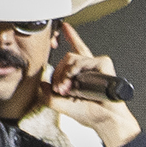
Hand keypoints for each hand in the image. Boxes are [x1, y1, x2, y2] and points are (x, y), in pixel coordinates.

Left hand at [42, 22, 141, 146]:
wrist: (103, 119)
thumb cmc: (89, 113)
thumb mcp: (63, 105)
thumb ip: (49, 96)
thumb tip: (42, 84)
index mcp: (82, 74)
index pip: (75, 54)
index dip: (71, 37)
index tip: (65, 27)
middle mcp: (89, 67)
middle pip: (67, 58)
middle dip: (59, 74)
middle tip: (61, 89)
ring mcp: (96, 64)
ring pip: (72, 58)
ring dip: (65, 74)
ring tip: (68, 89)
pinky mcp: (103, 63)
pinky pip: (83, 59)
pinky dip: (75, 70)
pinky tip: (75, 82)